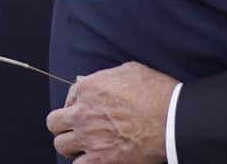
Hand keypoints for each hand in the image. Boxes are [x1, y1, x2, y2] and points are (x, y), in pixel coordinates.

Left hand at [46, 62, 174, 163]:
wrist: (172, 118)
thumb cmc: (157, 92)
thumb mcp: (131, 71)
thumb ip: (105, 76)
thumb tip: (89, 82)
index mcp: (89, 88)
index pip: (68, 96)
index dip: (77, 101)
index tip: (87, 107)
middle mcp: (82, 113)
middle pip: (54, 122)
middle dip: (64, 124)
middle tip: (78, 126)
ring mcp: (88, 138)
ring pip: (61, 145)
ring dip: (72, 144)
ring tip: (85, 144)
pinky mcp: (99, 159)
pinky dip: (84, 162)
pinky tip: (94, 158)